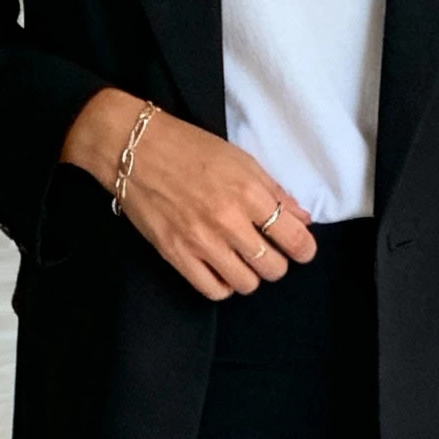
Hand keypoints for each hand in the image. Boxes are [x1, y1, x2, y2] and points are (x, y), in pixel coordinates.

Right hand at [61, 89, 317, 299]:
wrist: (135, 149)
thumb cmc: (189, 148)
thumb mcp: (240, 159)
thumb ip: (274, 192)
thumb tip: (302, 220)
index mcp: (248, 192)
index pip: (294, 238)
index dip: (304, 249)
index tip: (301, 249)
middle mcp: (228, 221)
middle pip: (273, 267)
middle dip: (276, 262)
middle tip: (267, 251)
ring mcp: (201, 241)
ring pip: (246, 284)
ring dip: (250, 276)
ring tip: (242, 260)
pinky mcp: (176, 255)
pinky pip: (213, 290)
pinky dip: (224, 285)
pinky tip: (221, 269)